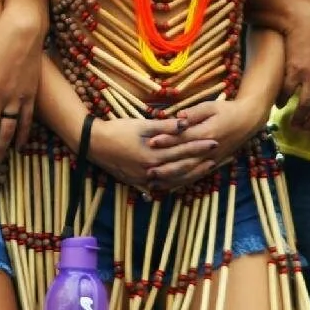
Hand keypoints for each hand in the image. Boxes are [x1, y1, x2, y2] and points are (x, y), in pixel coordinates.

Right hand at [88, 117, 216, 189]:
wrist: (93, 144)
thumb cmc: (117, 130)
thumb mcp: (141, 125)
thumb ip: (165, 126)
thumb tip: (186, 123)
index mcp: (154, 155)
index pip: (183, 150)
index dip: (199, 146)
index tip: (214, 141)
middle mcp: (151, 171)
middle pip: (181, 167)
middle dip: (200, 161)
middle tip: (216, 156)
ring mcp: (144, 179)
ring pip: (173, 180)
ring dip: (190, 174)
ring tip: (204, 169)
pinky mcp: (138, 183)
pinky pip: (160, 186)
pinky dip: (173, 183)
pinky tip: (182, 181)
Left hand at [151, 97, 268, 185]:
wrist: (248, 121)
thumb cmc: (228, 110)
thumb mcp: (211, 106)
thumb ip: (194, 113)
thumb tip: (178, 117)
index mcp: (207, 133)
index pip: (183, 138)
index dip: (167, 140)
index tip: (151, 142)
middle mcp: (209, 150)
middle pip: (184, 161)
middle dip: (165, 166)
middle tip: (147, 169)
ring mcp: (212, 159)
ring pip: (189, 173)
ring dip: (172, 179)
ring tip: (154, 182)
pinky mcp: (213, 164)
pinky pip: (196, 176)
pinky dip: (183, 182)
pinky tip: (170, 186)